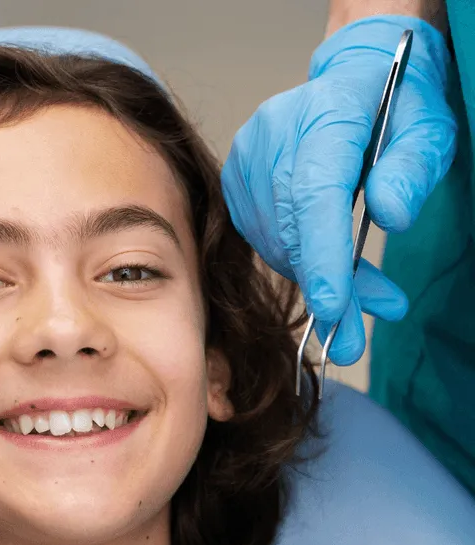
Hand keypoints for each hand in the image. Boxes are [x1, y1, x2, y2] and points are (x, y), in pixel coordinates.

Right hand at [221, 16, 456, 364]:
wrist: (351, 81)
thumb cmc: (397, 104)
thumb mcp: (429, 129)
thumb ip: (413, 169)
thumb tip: (391, 216)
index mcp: (324, 112)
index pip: (315, 192)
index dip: (323, 254)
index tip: (334, 308)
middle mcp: (272, 134)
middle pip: (291, 226)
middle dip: (323, 287)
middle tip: (351, 341)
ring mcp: (247, 158)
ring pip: (274, 241)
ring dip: (312, 281)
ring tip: (355, 305)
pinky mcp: (236, 180)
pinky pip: (262, 238)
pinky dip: (296, 264)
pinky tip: (327, 271)